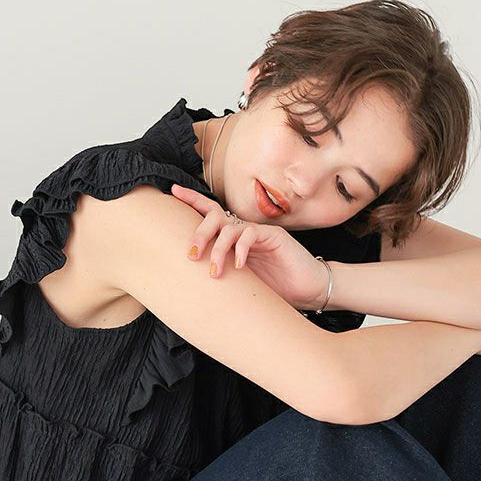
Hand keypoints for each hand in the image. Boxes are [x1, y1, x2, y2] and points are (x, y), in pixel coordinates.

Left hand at [171, 183, 330, 310]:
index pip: (210, 213)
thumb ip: (222, 273)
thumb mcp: (240, 281)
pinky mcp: (273, 236)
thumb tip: (189, 282)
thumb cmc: (274, 288)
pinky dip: (240, 249)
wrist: (307, 289)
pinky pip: (249, 235)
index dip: (192, 201)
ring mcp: (258, 231)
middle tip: (192, 254)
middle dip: (199, 232)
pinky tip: (238, 266)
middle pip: (214, 217)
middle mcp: (243, 231)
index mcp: (233, 238)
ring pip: (229, 228)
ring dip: (217, 249)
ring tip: (214, 271)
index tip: (173, 191)